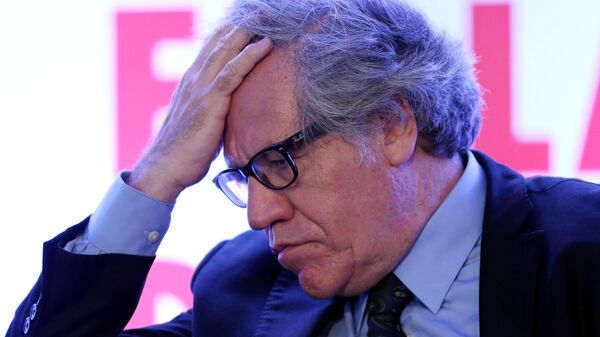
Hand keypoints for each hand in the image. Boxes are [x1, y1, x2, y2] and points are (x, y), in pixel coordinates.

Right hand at [129, 27, 272, 201]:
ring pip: (226, 51)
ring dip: (248, 32)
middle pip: (219, 43)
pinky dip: (249, 57)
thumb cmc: (183, 152)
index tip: (247, 21)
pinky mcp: (209, 103)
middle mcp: (193, 79)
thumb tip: (228, 112)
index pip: (211, 49)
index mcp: (191, 83)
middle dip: (241, 25)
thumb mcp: (199, 124)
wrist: (164, 169)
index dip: (230, 33)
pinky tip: (264, 45)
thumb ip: (212, 111)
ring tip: (266, 17)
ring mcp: (200, 89)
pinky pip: (232, 73)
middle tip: (260, 10)